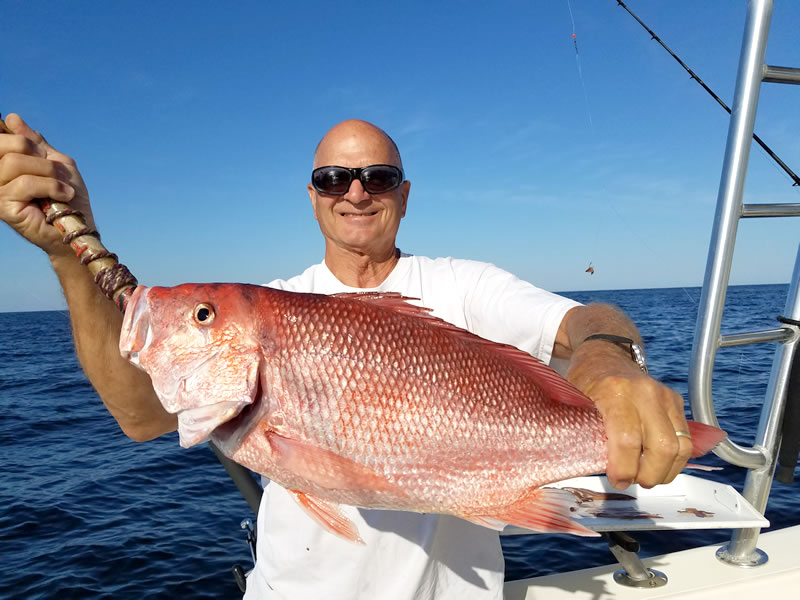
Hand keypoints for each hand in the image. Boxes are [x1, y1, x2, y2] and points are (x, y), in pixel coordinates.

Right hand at [0, 113, 93, 254]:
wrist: (79, 226)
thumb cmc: (68, 196)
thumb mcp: (55, 161)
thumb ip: (35, 142)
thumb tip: (12, 118)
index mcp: (5, 162)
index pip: (1, 137)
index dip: (24, 140)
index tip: (42, 154)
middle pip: (7, 145)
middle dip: (39, 155)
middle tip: (56, 171)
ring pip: (15, 163)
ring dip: (48, 173)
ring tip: (63, 187)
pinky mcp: (3, 207)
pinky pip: (24, 184)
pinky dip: (51, 186)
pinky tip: (64, 195)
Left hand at [585, 373, 692, 488]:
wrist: (604, 356)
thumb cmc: (587, 380)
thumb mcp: (577, 403)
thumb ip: (587, 433)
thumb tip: (596, 468)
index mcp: (615, 391)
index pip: (627, 440)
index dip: (624, 468)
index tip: (618, 479)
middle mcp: (645, 392)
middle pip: (662, 446)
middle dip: (649, 474)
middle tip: (634, 481)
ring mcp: (665, 396)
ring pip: (681, 446)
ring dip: (666, 470)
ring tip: (647, 476)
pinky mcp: (676, 401)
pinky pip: (686, 439)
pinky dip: (675, 459)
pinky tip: (658, 465)